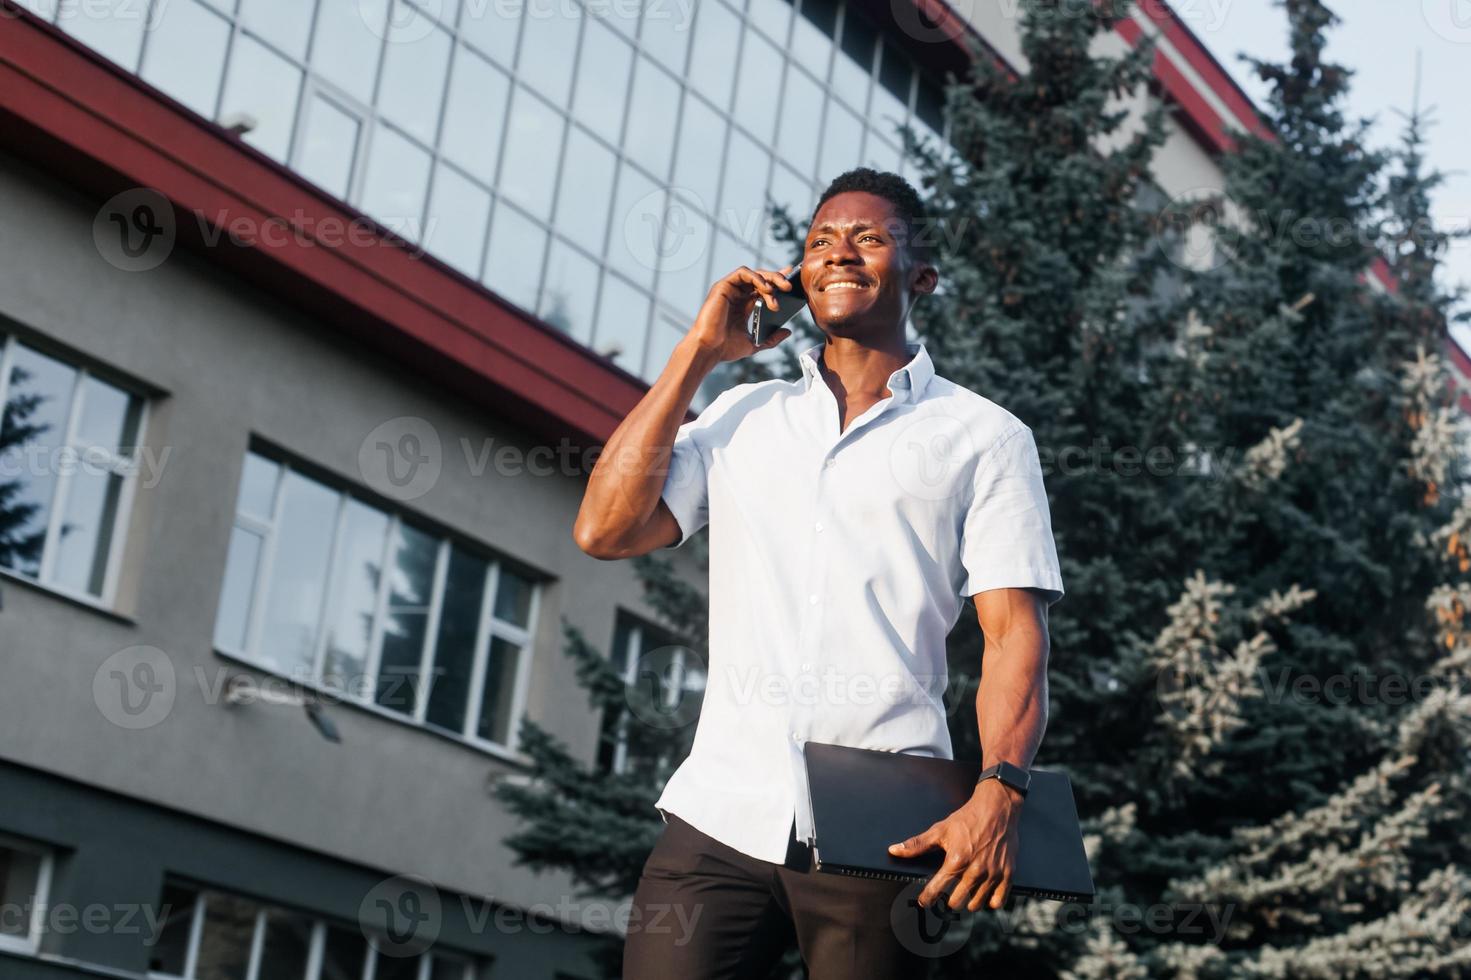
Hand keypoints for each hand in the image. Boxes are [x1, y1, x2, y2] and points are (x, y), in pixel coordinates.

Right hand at [686, 265, 795, 362]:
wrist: (709, 349)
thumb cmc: (726, 348)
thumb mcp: (755, 344)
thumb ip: (771, 339)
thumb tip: (788, 332)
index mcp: (744, 306)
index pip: (763, 289)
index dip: (777, 282)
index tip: (792, 282)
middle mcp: (737, 295)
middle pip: (761, 279)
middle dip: (777, 279)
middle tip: (789, 287)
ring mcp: (730, 289)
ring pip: (754, 274)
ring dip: (770, 278)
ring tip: (781, 289)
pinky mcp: (723, 286)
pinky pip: (743, 273)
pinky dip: (756, 277)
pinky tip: (766, 288)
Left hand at [887, 779, 1023, 910]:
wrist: (997, 809)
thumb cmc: (968, 819)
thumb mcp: (940, 830)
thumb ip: (917, 844)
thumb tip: (894, 851)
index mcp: (956, 860)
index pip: (936, 890)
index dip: (927, 898)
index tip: (924, 901)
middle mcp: (975, 871)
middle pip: (956, 902)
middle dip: (949, 900)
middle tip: (948, 892)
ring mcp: (993, 874)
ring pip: (976, 904)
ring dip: (968, 901)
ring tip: (965, 892)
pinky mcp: (1008, 874)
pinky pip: (998, 901)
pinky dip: (990, 901)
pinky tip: (984, 893)